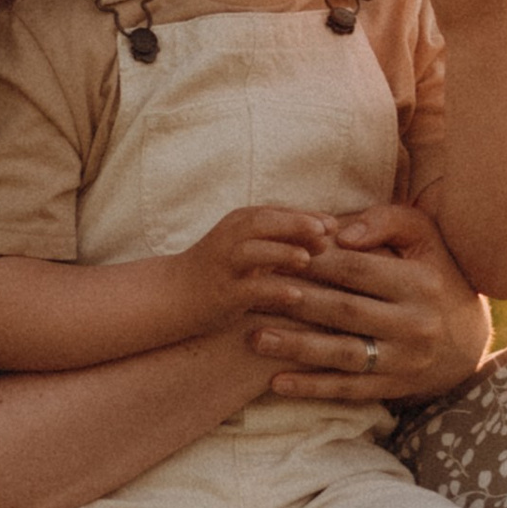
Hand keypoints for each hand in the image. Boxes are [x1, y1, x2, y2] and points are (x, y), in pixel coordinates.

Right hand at [181, 203, 333, 333]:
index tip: (334, 225)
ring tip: (308, 259)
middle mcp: (229, 238)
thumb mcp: (249, 246)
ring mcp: (223, 266)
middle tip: (326, 232)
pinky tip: (295, 295)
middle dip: (296, 225)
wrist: (173, 295)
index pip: (275, 212)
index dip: (305, 215)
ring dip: (282, 253)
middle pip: (263, 223)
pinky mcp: (221, 294)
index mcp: (239, 222)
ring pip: (253, 252)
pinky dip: (272, 290)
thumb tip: (327, 234)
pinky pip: (248, 289)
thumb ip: (281, 237)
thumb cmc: (222, 269)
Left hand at [238, 199, 490, 405]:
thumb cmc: (435, 274)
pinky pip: (349, 389)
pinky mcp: (395, 387)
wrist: (468, 339)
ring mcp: (405, 360)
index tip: (275, 255)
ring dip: (296, 347)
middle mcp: (415, 323)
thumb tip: (337, 232)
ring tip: (254, 337)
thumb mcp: (424, 238)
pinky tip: (277, 382)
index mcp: (420, 282)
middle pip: (345, 311)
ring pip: (343, 354)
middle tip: (252, 295)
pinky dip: (313, 387)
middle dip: (295, 302)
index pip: (357, 269)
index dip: (314, 262)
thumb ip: (385, 221)